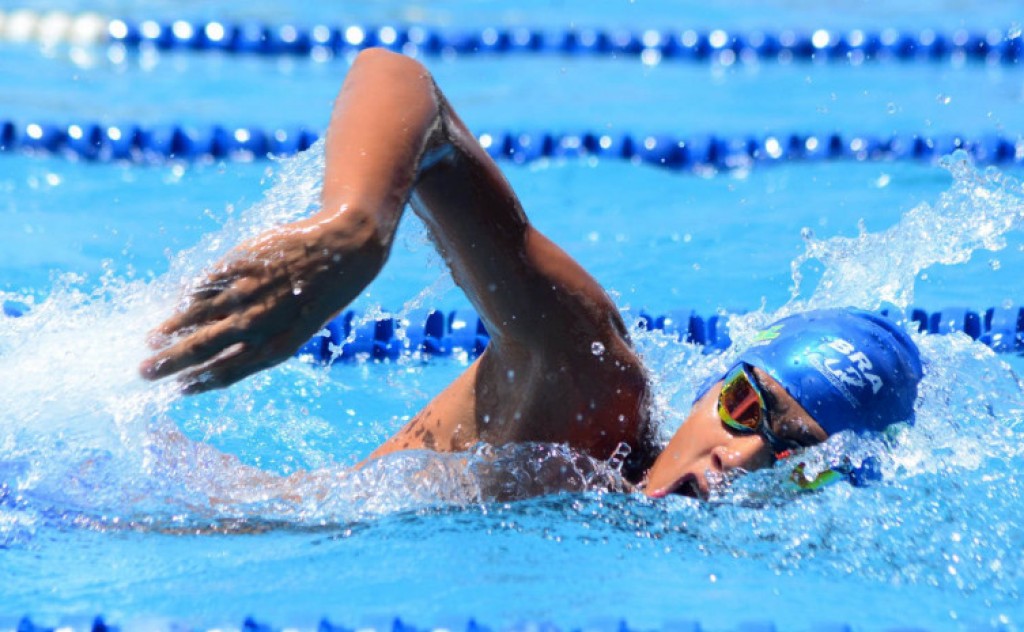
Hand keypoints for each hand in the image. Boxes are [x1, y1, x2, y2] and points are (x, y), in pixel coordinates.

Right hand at [140, 216, 383, 393]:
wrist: (344, 248)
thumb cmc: (322, 293)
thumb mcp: (298, 327)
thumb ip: (263, 340)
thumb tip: (222, 351)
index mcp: (277, 347)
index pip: (226, 373)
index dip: (197, 383)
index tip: (175, 389)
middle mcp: (258, 324)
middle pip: (201, 349)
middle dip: (169, 363)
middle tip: (143, 373)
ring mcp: (246, 293)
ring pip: (195, 317)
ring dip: (168, 331)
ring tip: (150, 340)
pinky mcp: (239, 265)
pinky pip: (204, 287)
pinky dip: (187, 299)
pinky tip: (176, 306)